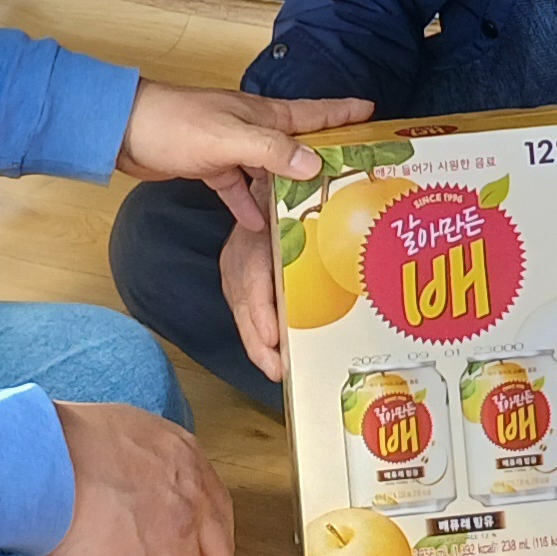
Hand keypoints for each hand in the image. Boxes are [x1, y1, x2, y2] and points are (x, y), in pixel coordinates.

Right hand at [43, 400, 233, 555]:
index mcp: (187, 461)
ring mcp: (176, 545)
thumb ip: (145, 455)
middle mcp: (193, 504)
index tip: (186, 554)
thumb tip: (130, 473)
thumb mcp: (125, 429)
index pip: (214, 512)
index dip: (201, 541)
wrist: (45, 465)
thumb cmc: (65, 441)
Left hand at [118, 83, 375, 187]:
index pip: (312, 112)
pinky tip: (261, 227)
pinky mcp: (209, 167)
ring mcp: (230, 148)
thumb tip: (315, 163)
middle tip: (354, 174)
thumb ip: (271, 150)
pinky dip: (249, 206)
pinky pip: (238, 189)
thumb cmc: (173, 125)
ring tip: (317, 210)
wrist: (122, 131)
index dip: (342, 112)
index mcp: (261, 115)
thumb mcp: (228, 138)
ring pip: (270, 170)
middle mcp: (251, 129)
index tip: (373, 113)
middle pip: (296, 143)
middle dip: (324, 156)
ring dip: (290, 187)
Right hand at [214, 177, 286, 382]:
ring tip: (276, 370)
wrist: (254, 185)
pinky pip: (247, 313)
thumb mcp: (286, 197)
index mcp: (253, 236)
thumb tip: (321, 190)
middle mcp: (238, 258)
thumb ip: (299, 200)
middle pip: (244, 305)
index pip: (251, 277)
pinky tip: (275, 356)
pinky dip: (259, 337)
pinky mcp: (240, 283)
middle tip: (277, 370)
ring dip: (258, 345)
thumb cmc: (277, 193)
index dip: (259, 309)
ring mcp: (235, 272)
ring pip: (243, 314)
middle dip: (258, 342)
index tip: (272, 337)